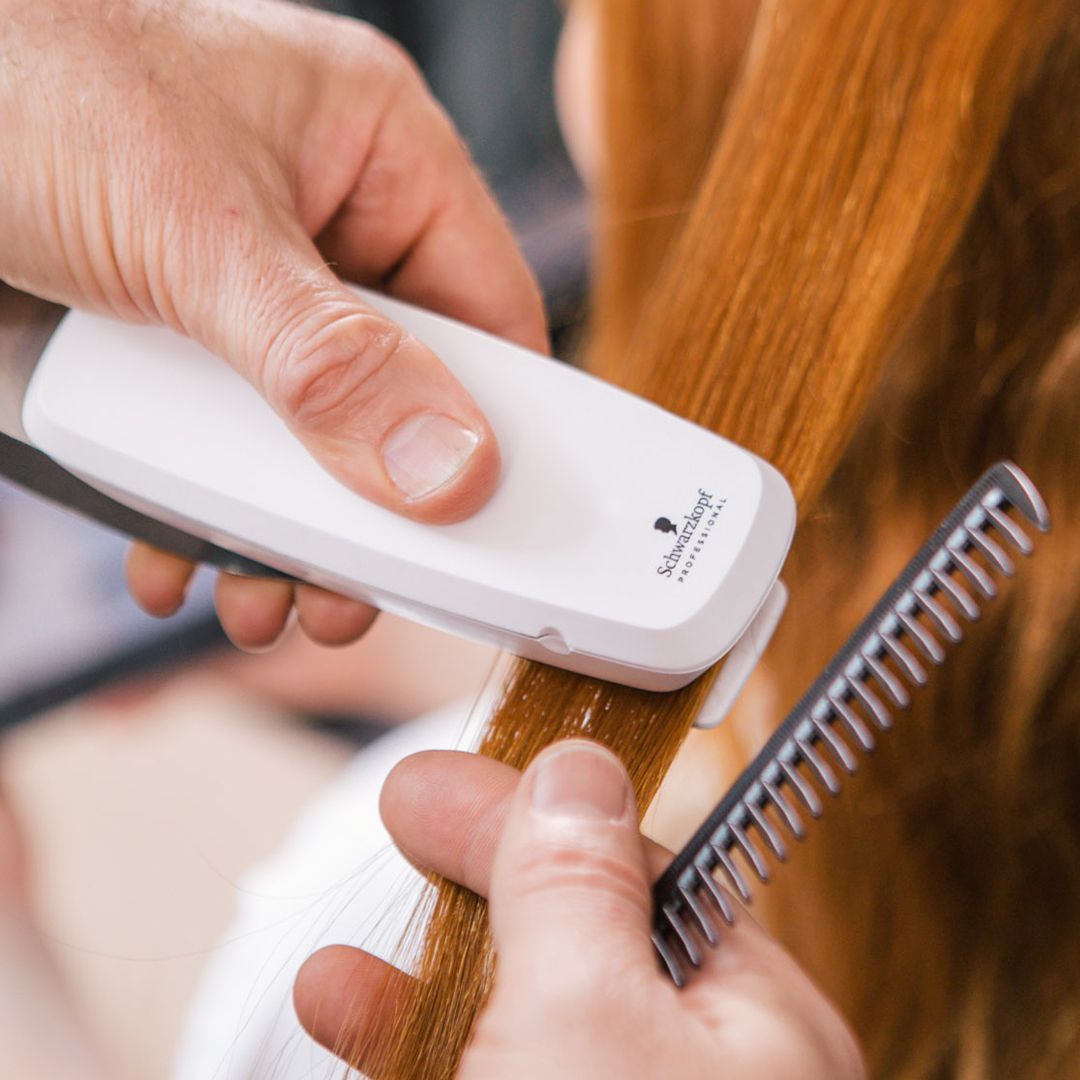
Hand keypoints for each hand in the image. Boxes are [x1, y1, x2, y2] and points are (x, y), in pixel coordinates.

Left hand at [1, 0, 545, 647]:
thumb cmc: (18, 77)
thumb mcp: (189, 232)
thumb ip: (325, 361)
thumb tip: (450, 470)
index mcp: (375, 150)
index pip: (487, 311)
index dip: (500, 427)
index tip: (485, 529)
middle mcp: (327, 220)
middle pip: (402, 392)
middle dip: (368, 507)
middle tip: (347, 593)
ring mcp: (253, 283)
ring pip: (313, 432)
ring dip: (283, 531)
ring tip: (258, 600)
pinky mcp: (181, 330)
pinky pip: (230, 437)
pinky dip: (205, 510)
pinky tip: (176, 557)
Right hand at [294, 740, 865, 1078]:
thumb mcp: (586, 1020)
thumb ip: (580, 886)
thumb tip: (576, 767)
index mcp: (753, 1019)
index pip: (644, 864)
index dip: (540, 805)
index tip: (457, 772)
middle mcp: (705, 1065)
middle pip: (578, 930)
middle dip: (479, 871)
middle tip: (406, 813)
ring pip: (524, 1012)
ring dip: (428, 968)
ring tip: (341, 960)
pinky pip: (488, 1068)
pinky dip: (414, 1039)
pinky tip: (352, 1014)